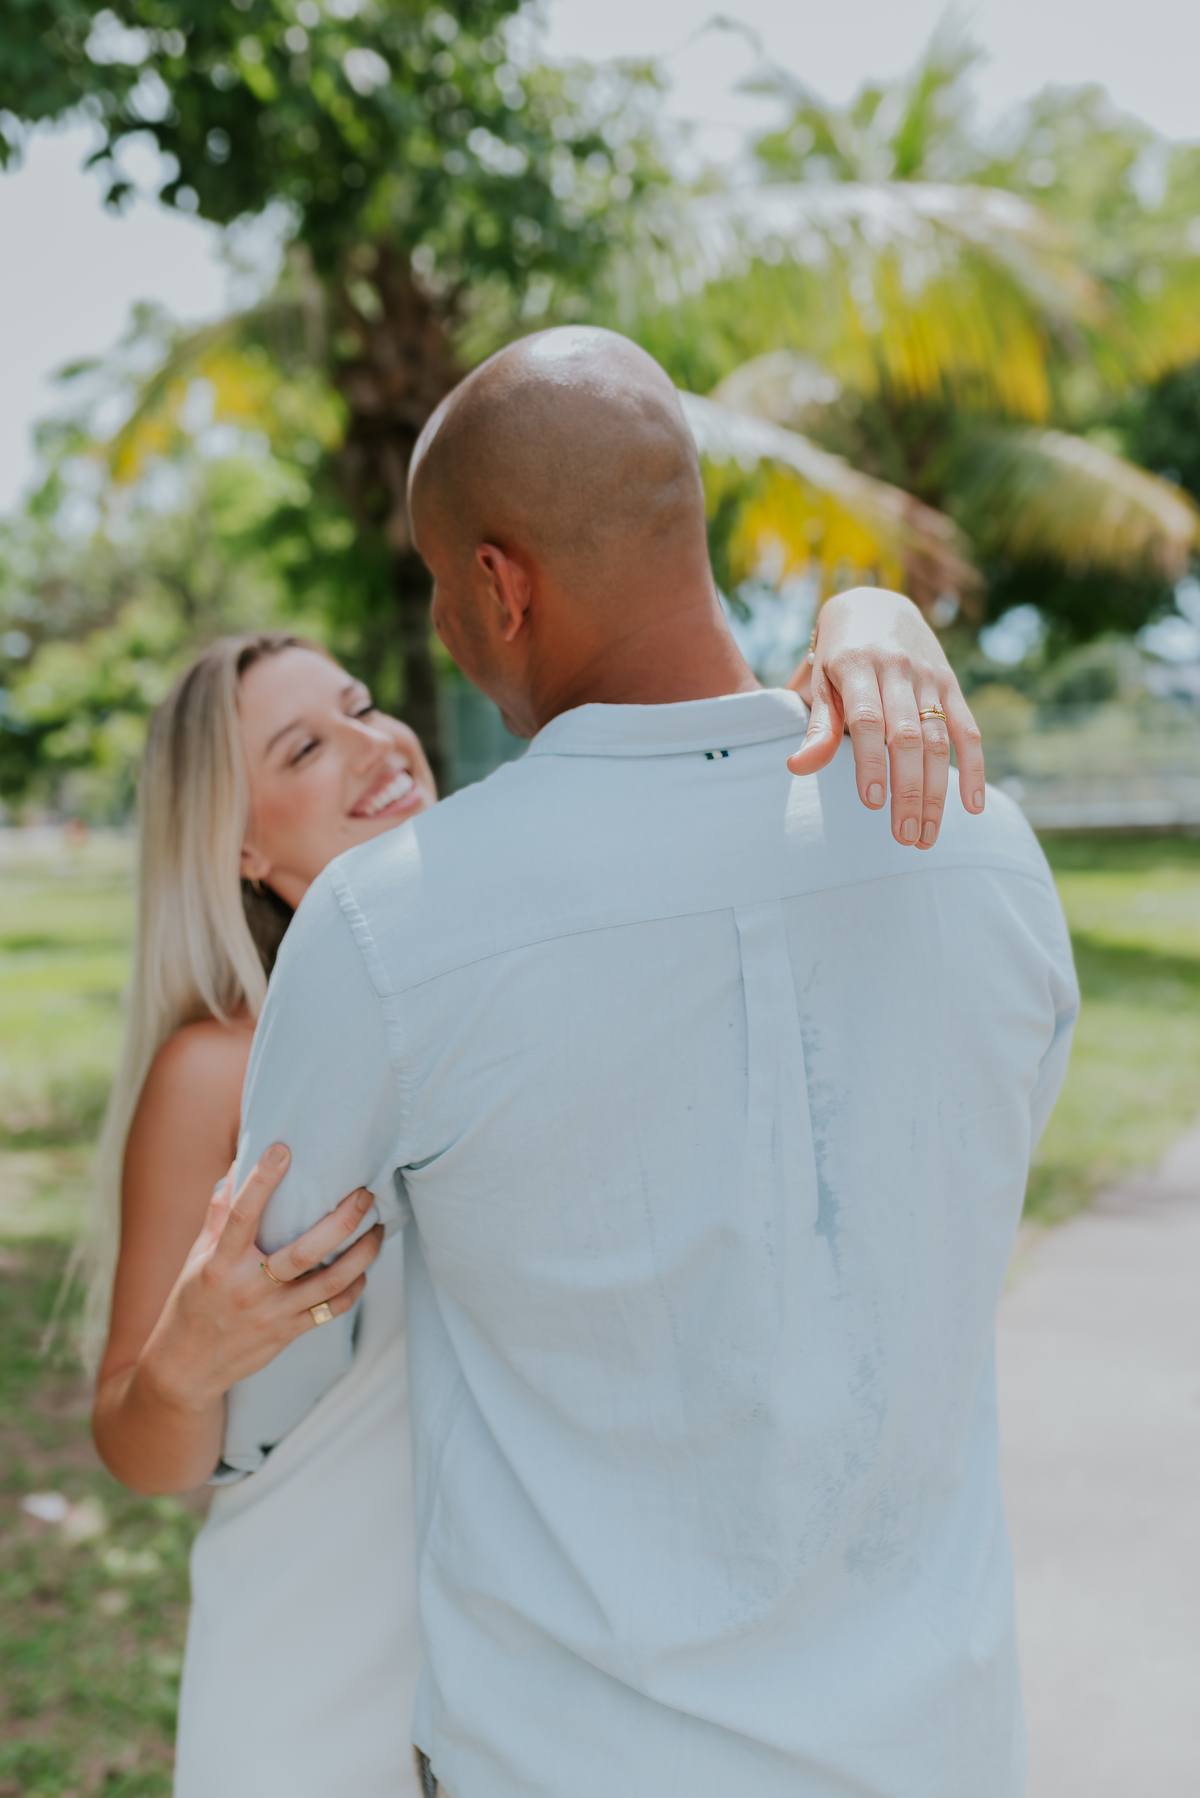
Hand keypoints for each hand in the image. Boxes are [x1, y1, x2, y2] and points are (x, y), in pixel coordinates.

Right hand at [138, 1146, 383, 1415]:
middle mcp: (247, 1288)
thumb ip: (219, 1215)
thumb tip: (234, 1168)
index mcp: (219, 1263)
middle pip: (304, 1252)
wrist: (185, 1370)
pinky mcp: (287, 1334)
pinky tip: (363, 1269)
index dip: (261, 1181)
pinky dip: (354, 1288)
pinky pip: (330, 1310)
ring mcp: (271, 1314)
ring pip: (329, 1282)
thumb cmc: (191, 1303)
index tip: (282, 1150)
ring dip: (362, 1254)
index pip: (241, 1216)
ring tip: (378, 1229)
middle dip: (342, 1221)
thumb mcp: (196, 1258)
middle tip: (365, 1195)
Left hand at [785, 587, 984, 849]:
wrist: (875, 604)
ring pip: (938, 741)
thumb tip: (797, 768)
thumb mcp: (820, 682)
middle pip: (908, 737)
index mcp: (856, 664)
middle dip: (908, 791)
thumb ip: (817, 726)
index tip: (872, 803)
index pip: (868, 720)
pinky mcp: (950, 685)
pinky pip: (968, 730)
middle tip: (905, 837)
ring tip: (925, 836)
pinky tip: (971, 806)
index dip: (871, 762)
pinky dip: (973, 768)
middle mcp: (897, 669)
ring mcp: (929, 677)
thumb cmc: (837, 654)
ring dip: (936, 792)